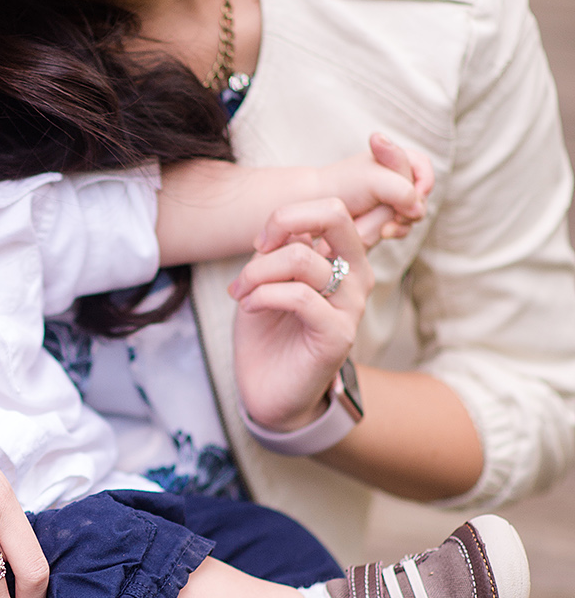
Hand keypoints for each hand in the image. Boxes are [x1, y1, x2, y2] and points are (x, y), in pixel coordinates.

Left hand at [229, 197, 372, 432]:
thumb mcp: (265, 279)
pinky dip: (264, 295)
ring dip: (258, 271)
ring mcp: (351, 304)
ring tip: (241, 292)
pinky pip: (300, 297)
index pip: (333, 208)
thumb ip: (277, 249)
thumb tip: (284, 228)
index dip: (290, 213)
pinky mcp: (338, 334)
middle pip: (336, 215)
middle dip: (287, 218)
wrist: (268, 389)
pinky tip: (249, 307)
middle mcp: (356, 275)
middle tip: (259, 246)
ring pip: (303, 259)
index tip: (261, 241)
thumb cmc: (267, 331)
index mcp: (342, 257)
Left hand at [313, 133, 432, 248]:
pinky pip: (398, 229)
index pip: (423, 167)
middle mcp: (393, 178)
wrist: (314, 207)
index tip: (413, 193)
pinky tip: (378, 234)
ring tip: (379, 226)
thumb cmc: (342, 186)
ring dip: (396, 222)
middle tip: (394, 214)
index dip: (423, 182)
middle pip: (419, 195)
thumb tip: (418, 210)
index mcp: (393, 158)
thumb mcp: (375, 181)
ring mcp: (388, 200)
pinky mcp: (381, 220)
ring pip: (410, 216)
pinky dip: (389, 232)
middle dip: (407, 207)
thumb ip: (403, 190)